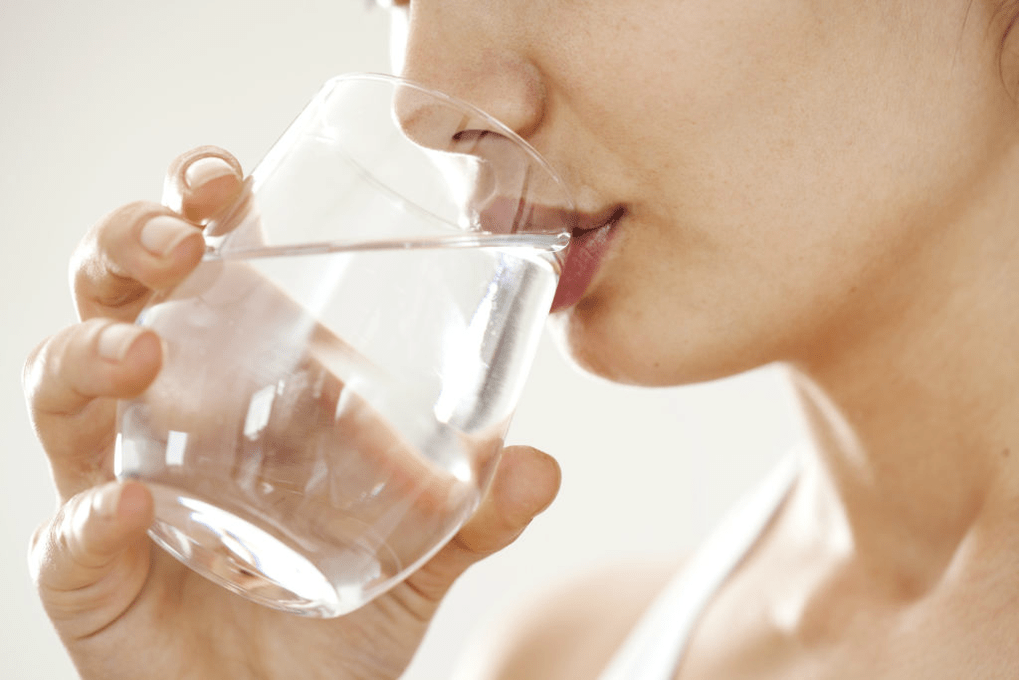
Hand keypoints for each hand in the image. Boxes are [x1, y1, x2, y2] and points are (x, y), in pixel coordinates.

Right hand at [23, 147, 560, 679]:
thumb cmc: (336, 610)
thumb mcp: (418, 548)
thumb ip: (474, 510)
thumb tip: (541, 467)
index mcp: (238, 381)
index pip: (201, 267)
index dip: (195, 207)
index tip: (229, 178)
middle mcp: (165, 417)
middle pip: (115, 297)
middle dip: (128, 245)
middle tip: (180, 237)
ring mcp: (117, 485)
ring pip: (62, 392)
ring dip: (90, 355)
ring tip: (142, 352)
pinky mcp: (92, 573)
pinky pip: (67, 536)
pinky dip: (88, 519)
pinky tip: (129, 506)